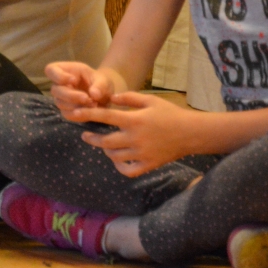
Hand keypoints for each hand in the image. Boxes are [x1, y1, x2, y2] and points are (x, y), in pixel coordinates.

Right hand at [46, 61, 117, 116]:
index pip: (51, 70)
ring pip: (60, 103)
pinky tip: (90, 112)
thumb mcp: (103, 80)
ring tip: (93, 105)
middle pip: (55, 90)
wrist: (104, 94)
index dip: (59, 76)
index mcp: (64, 70)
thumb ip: (100, 85)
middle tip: (87, 98)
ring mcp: (61, 98)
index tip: (74, 80)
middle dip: (71, 95)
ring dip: (76, 106)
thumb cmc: (100, 82)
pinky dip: (79, 114)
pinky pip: (67, 114)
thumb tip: (94, 95)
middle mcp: (59, 84)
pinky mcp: (66, 110)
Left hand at [73, 92, 193, 176]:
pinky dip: (120, 166)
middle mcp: (135, 138)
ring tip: (104, 144)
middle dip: (91, 138)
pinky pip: (128, 170)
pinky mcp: (149, 164)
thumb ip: (128, 97)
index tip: (74, 114)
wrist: (192, 133)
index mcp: (134, 120)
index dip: (87, 115)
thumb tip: (110, 98)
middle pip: (104, 141)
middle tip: (86, 134)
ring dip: (106, 150)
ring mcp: (142, 153)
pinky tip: (118, 160)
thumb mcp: (150, 100)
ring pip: (114, 156)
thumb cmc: (170, 113)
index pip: (104, 117)